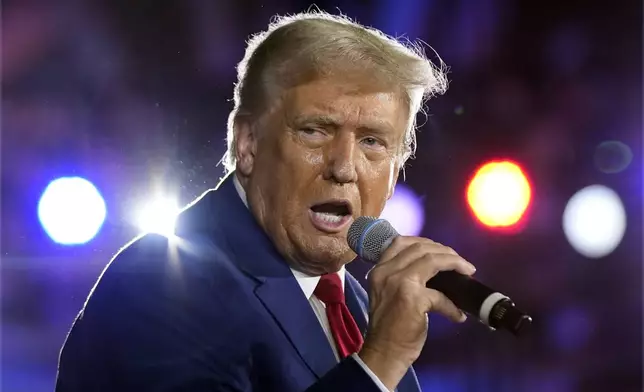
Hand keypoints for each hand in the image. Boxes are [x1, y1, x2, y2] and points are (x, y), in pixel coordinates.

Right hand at [357, 236, 475, 390]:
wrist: (383, 352)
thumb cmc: (388, 326)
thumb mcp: (387, 293)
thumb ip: (401, 277)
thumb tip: (433, 268)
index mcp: (379, 269)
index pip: (401, 242)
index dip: (425, 242)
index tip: (441, 251)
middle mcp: (386, 272)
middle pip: (420, 247)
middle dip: (445, 251)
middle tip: (461, 263)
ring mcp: (399, 283)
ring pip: (432, 260)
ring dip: (455, 263)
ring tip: (467, 272)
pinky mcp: (413, 299)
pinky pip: (441, 295)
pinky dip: (453, 305)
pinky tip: (458, 315)